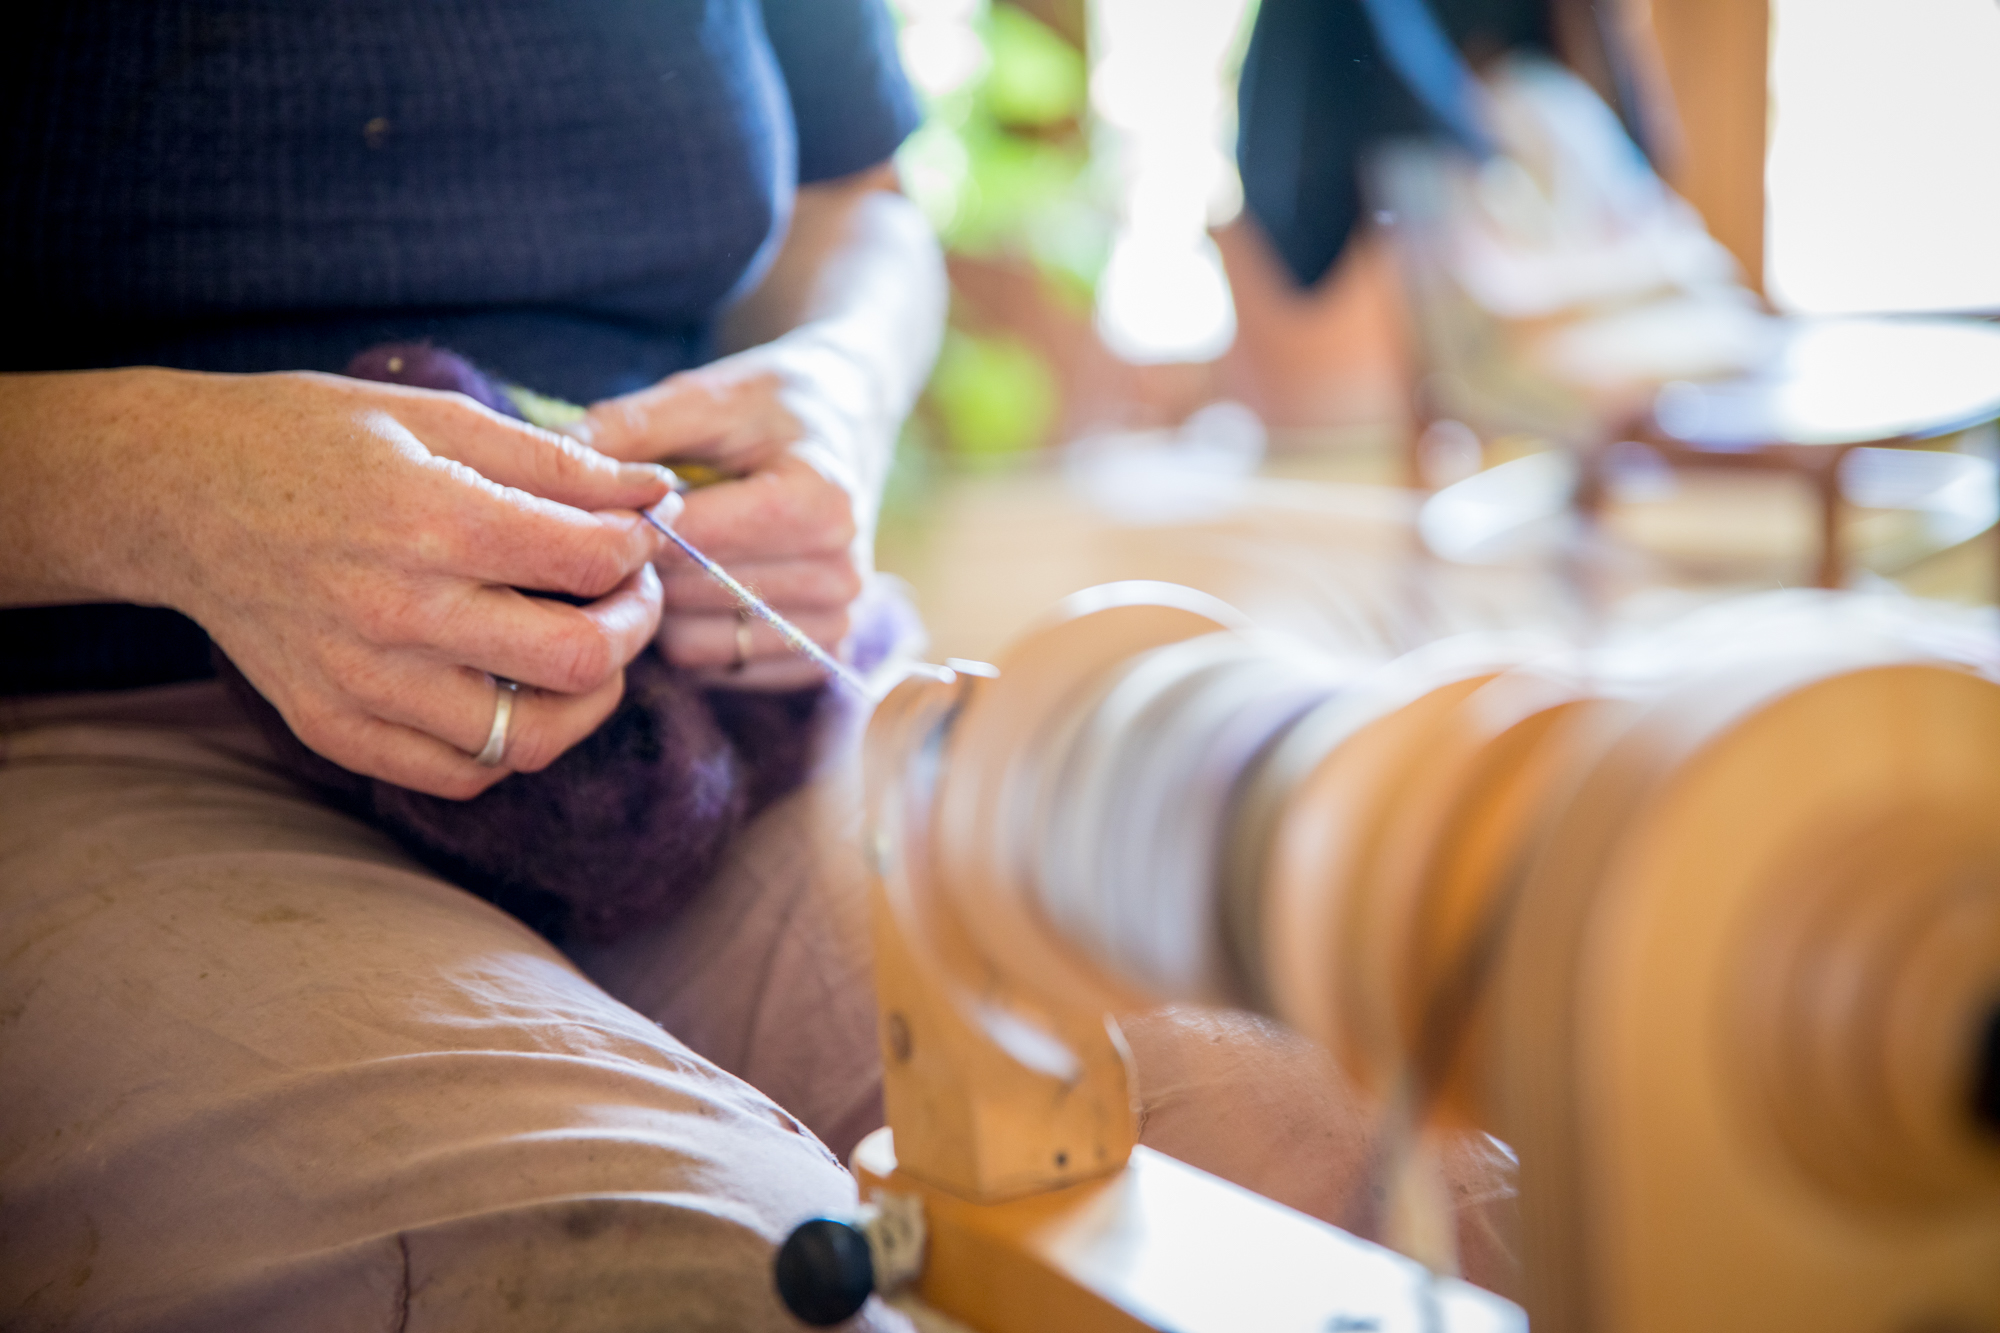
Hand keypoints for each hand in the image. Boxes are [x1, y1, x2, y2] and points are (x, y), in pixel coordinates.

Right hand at [63, 369, 676, 796]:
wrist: (177, 494)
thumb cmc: (312, 441)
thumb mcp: (436, 419)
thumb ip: (557, 461)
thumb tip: (657, 491)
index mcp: (433, 521)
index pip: (594, 560)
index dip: (639, 546)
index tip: (631, 533)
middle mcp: (400, 614)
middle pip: (581, 661)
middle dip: (634, 624)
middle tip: (627, 594)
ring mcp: (364, 685)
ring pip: (530, 740)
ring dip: (585, 698)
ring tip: (582, 649)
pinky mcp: (334, 729)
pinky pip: (460, 776)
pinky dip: (508, 746)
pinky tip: (511, 690)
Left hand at [577, 348, 865, 690]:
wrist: (848, 425)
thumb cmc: (771, 407)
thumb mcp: (706, 394)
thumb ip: (630, 429)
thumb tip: (543, 472)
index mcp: (820, 501)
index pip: (690, 541)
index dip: (630, 524)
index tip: (602, 502)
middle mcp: (840, 573)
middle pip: (686, 597)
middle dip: (640, 565)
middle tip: (624, 531)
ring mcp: (836, 623)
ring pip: (693, 645)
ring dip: (662, 607)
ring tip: (666, 557)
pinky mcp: (823, 656)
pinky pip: (719, 671)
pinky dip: (695, 635)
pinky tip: (699, 589)